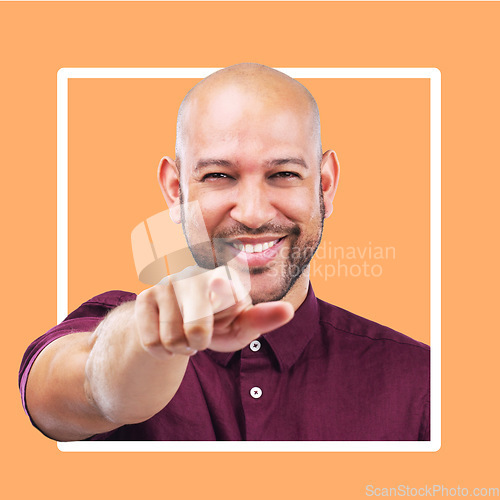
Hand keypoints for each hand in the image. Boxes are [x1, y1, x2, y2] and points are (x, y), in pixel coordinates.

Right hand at [134, 265, 293, 358]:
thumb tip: (288, 310)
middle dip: (201, 341)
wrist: (177, 326)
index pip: (228, 297)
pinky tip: (167, 337)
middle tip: (203, 333)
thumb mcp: (240, 326)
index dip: (225, 307)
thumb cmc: (217, 324)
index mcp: (224, 275)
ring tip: (185, 335)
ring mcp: (167, 282)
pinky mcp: (145, 296)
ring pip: (173, 339)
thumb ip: (262, 319)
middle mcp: (194, 272)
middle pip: (197, 328)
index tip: (220, 293)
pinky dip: (163, 351)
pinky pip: (153, 341)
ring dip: (181, 348)